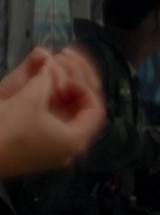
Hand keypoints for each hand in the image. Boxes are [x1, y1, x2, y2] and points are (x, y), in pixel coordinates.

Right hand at [0, 51, 106, 178]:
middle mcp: (70, 149)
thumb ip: (46, 79)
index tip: (62, 76)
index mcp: (76, 140)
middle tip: (62, 62)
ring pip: (68, 117)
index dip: (82, 86)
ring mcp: (54, 152)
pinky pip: (54, 124)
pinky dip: (51, 104)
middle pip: (83, 112)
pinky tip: (40, 89)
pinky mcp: (38, 151)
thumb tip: (50, 63)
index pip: (95, 109)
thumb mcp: (29, 99)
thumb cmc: (7, 129)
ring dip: (62, 93)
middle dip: (74, 85)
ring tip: (49, 71)